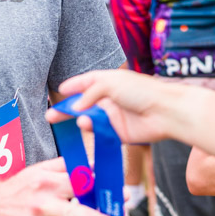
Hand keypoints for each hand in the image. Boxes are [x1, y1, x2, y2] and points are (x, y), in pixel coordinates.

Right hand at [50, 70, 189, 144]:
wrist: (164, 112)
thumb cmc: (142, 91)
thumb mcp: (111, 83)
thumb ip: (90, 93)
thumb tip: (77, 108)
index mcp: (109, 82)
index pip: (87, 82)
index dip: (73, 86)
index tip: (60, 91)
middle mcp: (110, 99)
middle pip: (84, 104)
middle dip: (67, 110)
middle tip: (50, 116)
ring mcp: (113, 116)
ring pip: (90, 120)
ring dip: (81, 120)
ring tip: (80, 120)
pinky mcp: (118, 133)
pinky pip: (100, 133)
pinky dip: (92, 131)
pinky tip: (88, 126)